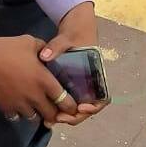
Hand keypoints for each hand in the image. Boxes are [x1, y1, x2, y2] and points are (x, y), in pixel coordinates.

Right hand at [0, 34, 78, 124]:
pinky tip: (17, 103)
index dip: (71, 106)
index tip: (70, 105)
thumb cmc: (7, 49)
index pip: (66, 102)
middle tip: (51, 106)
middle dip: (54, 112)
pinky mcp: (7, 108)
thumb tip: (48, 54)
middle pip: (52, 115)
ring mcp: (20, 105)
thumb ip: (43, 49)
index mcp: (44, 81)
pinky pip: (17, 117)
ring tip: (33, 104)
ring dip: (36, 112)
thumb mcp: (28, 42)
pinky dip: (19, 113)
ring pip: (35, 118)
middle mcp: (35, 97)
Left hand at [39, 1, 109, 125]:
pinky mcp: (68, 85)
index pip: (101, 99)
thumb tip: (44, 56)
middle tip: (57, 118)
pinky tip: (45, 110)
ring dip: (65, 115)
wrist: (74, 28)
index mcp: (95, 75)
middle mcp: (89, 84)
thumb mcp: (67, 38)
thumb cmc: (75, 34)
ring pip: (76, 108)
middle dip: (73, 116)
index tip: (80, 107)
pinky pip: (66, 101)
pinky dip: (58, 108)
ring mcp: (79, 86)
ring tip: (49, 118)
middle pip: (86, 109)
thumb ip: (56, 47)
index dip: (92, 108)